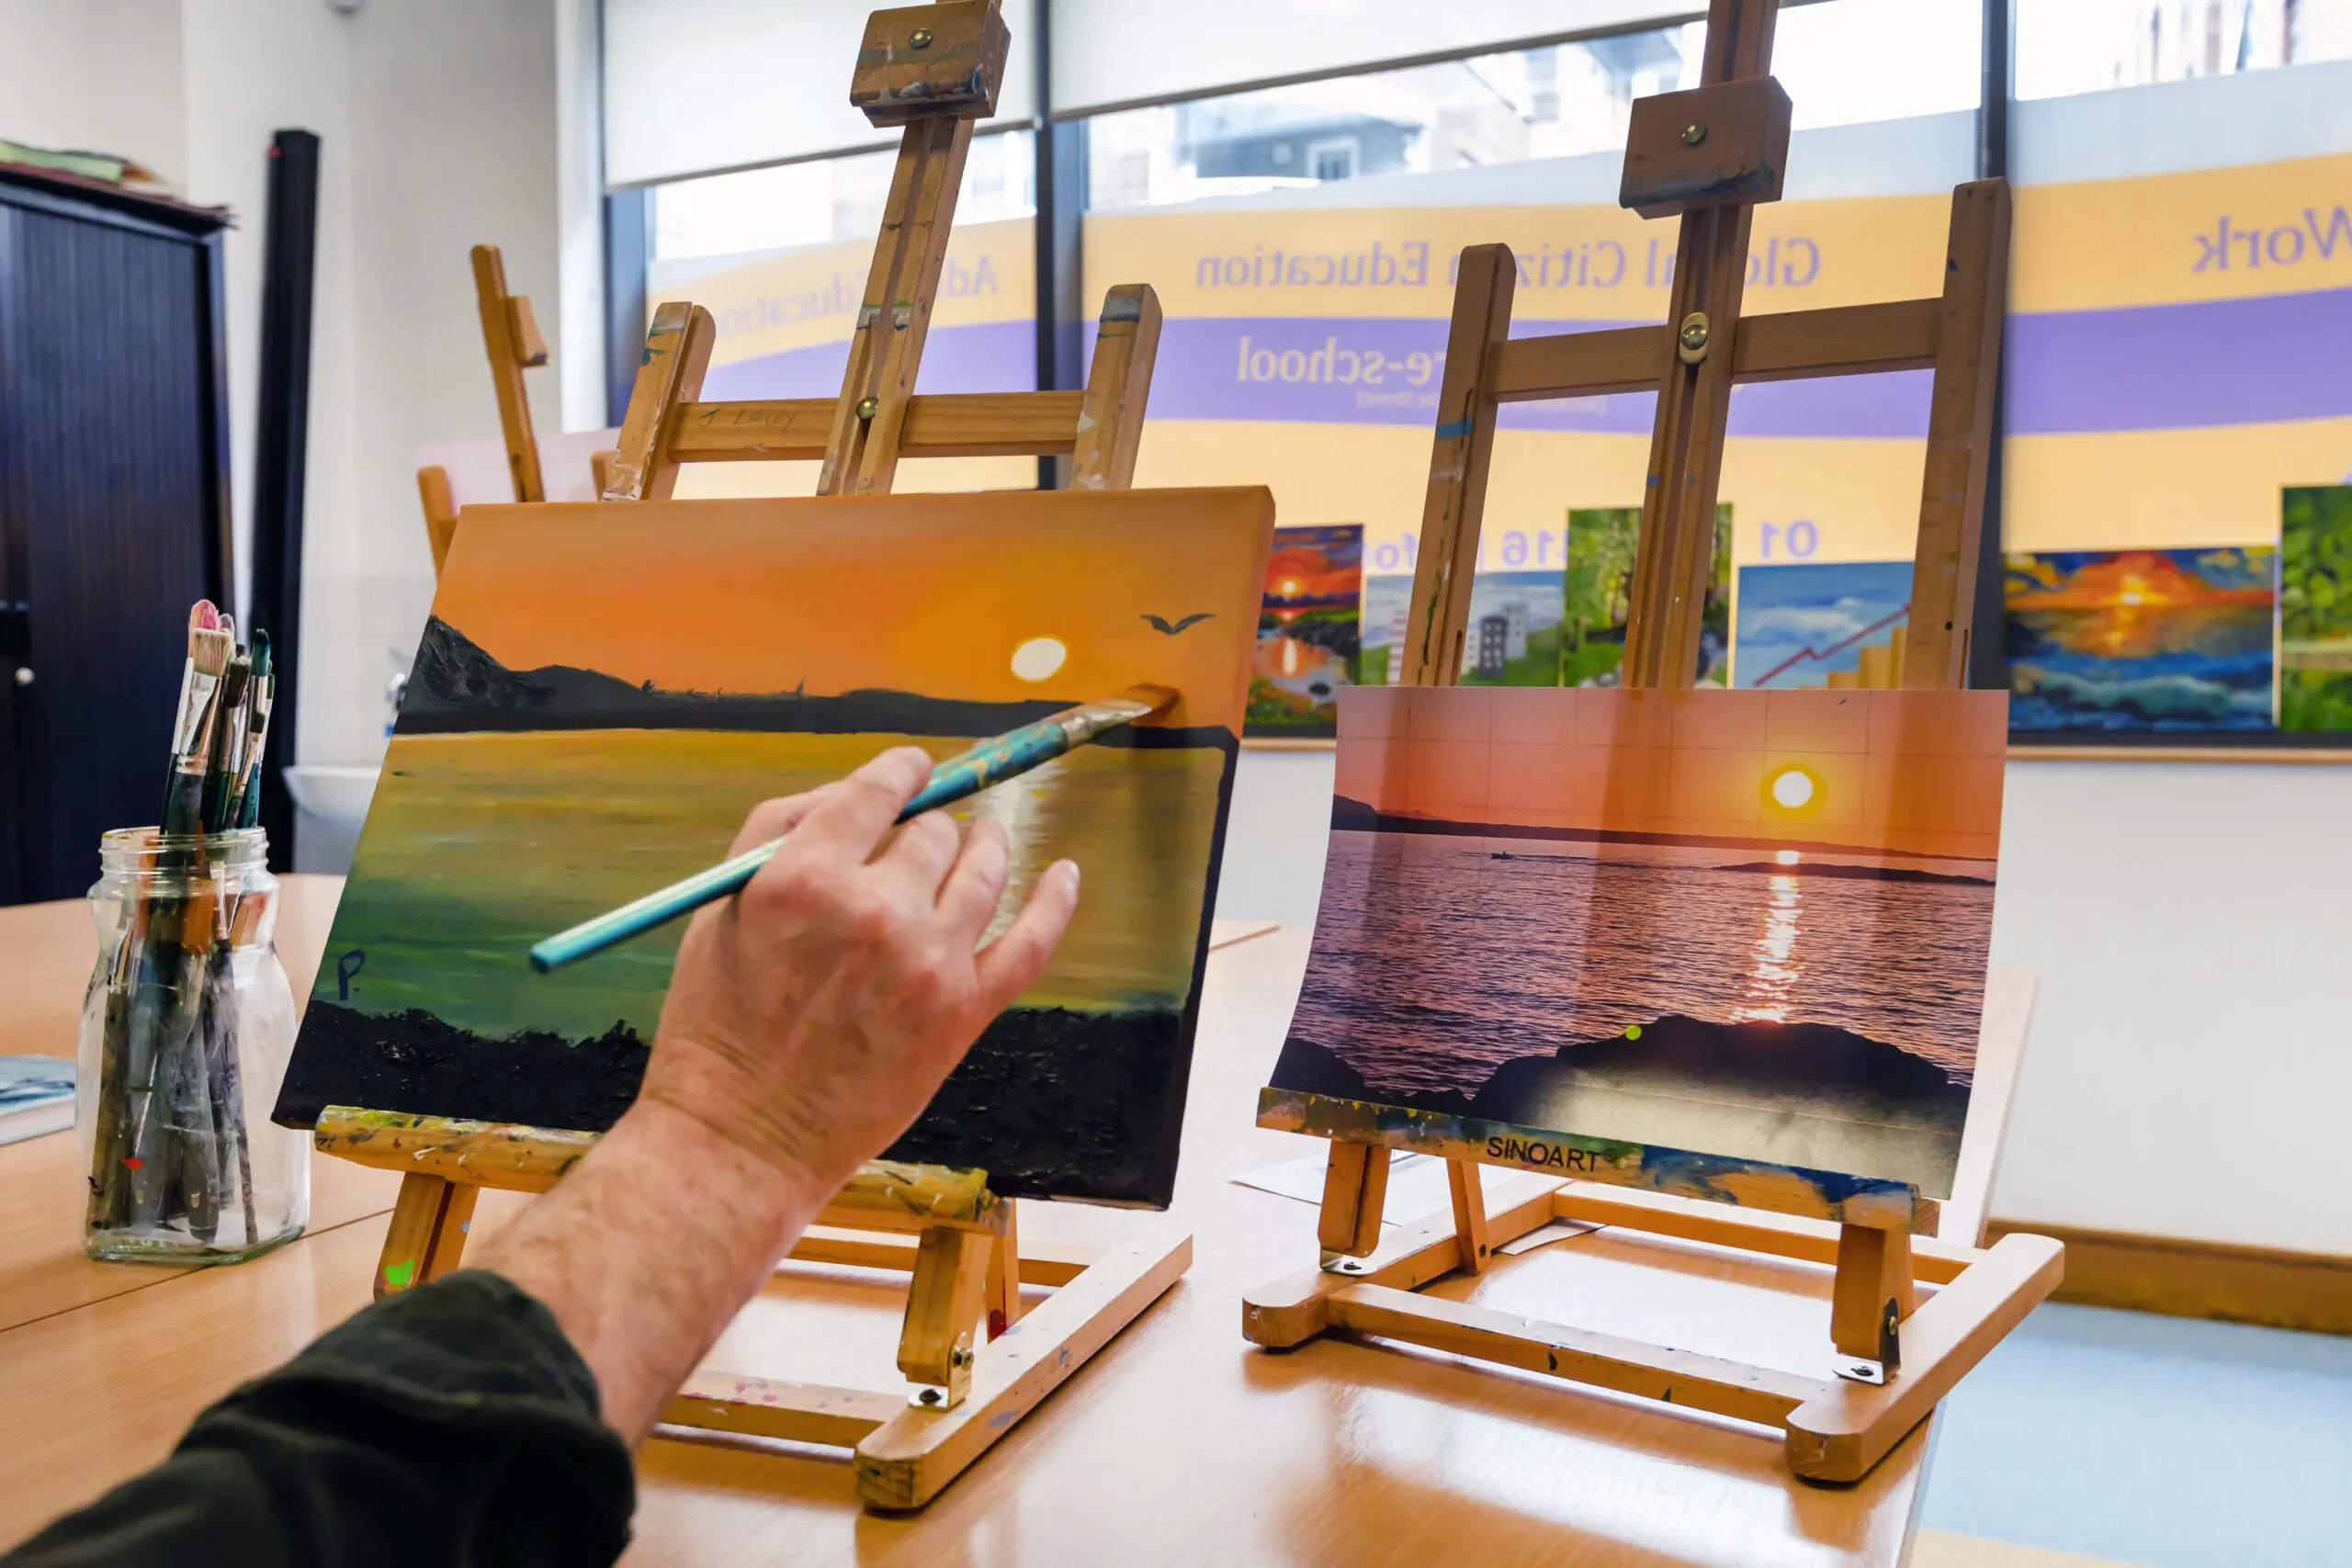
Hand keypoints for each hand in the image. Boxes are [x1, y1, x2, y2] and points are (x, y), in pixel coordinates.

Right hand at [638, 745, 1080, 1209]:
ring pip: (983, 871)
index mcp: (805, 877)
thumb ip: (781, 833)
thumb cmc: (718, 1024)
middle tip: (921, 837)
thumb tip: (858, 791)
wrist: (743, 1137)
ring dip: (987, 846)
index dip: (902, 771)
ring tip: (987, 839)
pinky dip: (1055, 901)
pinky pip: (1029, 941)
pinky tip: (1065, 874)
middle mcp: (874, 911)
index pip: (877, 791)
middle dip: (928, 827)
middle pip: (933, 833)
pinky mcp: (962, 1012)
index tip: (913, 768)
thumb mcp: (721, 907)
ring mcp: (927, 962)